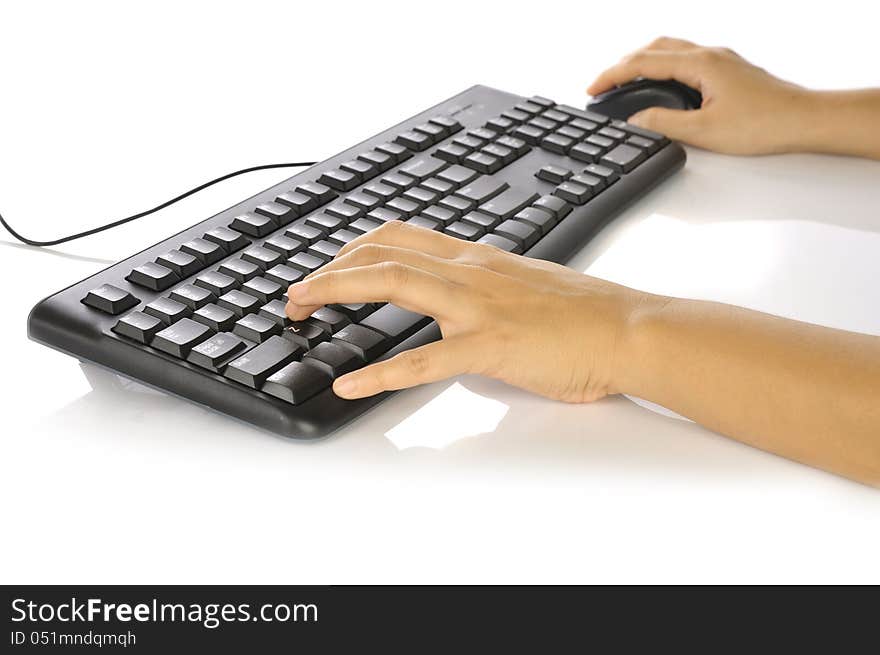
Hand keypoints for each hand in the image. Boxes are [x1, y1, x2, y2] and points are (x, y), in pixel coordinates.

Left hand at [285, 221, 650, 400]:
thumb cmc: (584, 315)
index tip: (327, 268)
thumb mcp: (524, 286)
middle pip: (383, 252)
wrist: (630, 330)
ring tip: (297, 313)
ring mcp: (480, 305)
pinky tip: (351, 388)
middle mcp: (471, 272)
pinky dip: (381, 374)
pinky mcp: (492, 345)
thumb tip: (451, 305)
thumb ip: (482, 289)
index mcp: (477, 259)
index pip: (400, 236)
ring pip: (394, 283)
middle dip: (328, 269)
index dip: (353, 249)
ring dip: (336, 293)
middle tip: (295, 294)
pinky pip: (426, 359)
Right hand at [587, 37, 813, 154]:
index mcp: (700, 64)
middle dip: (623, 64)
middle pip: (654, 48)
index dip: (612, 75)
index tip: (592, 89)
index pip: (643, 62)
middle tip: (604, 85)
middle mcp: (710, 55)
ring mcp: (721, 61)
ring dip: (643, 62)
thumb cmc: (765, 124)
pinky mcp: (729, 72)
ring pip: (671, 50)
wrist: (805, 121)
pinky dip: (663, 67)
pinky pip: (686, 59)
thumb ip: (664, 124)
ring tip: (625, 83)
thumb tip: (635, 122)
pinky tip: (661, 86)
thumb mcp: (704, 131)